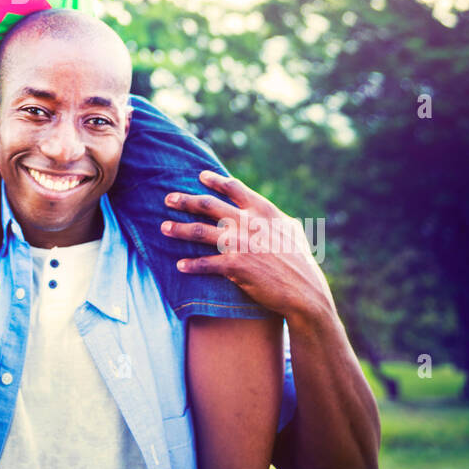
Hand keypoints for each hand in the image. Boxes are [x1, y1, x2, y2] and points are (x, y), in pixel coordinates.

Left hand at [161, 171, 335, 323]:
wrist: (305, 292)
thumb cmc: (300, 262)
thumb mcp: (291, 231)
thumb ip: (275, 218)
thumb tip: (267, 211)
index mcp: (263, 211)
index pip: (234, 188)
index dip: (215, 181)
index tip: (199, 177)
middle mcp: (249, 223)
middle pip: (208, 205)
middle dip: (185, 201)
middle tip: (168, 199)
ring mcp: (241, 243)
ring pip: (200, 231)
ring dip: (179, 229)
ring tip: (163, 228)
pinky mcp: (235, 266)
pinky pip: (205, 263)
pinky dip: (191, 265)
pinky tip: (179, 266)